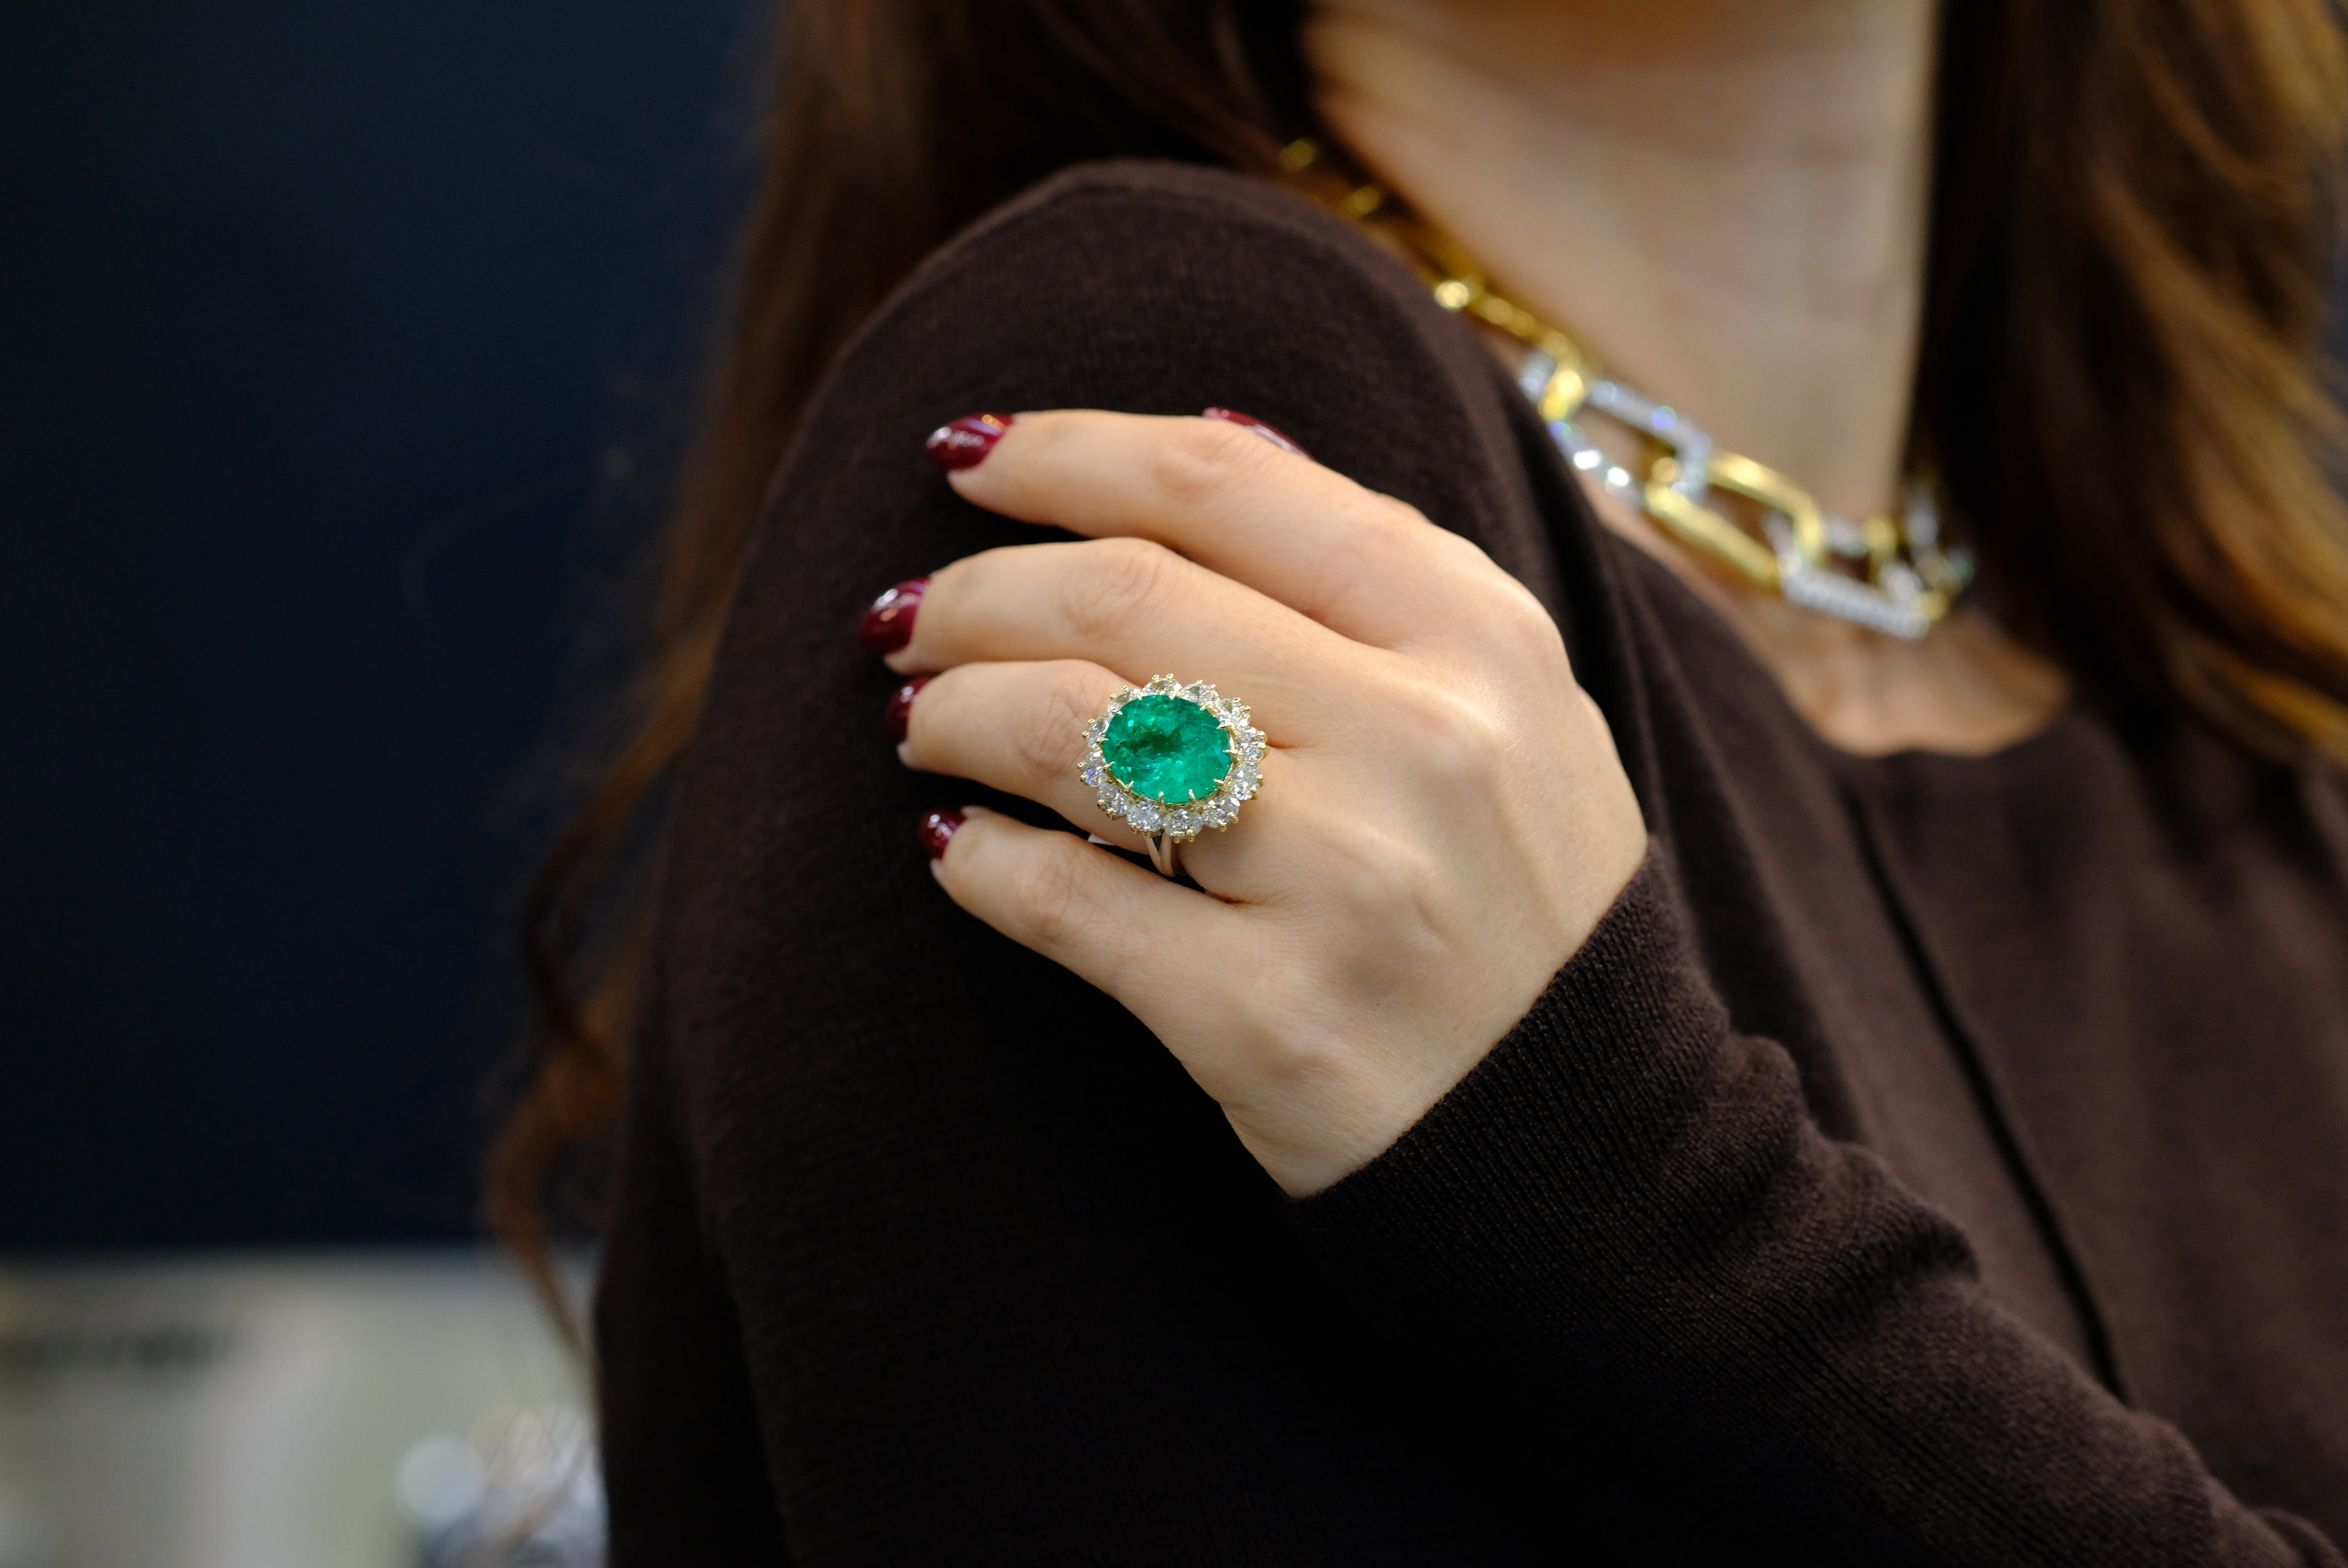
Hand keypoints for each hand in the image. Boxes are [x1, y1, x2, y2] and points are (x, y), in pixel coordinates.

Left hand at [881, 410, 1646, 1195]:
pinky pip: (1061, 901)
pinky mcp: (1266, 1015)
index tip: (969, 456)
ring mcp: (1345, 878)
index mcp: (1478, 637)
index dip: (1069, 452)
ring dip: (952, 709)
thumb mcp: (1513, 708)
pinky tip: (959, 849)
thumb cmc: (1520, 903)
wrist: (1585, 1141)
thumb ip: (1380, 577)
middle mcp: (1421, 738)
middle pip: (1122, 596)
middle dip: (975, 592)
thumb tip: (1203, 437)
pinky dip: (978, 862)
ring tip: (919, 720)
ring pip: (1072, 730)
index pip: (1227, 487)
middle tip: (907, 617)